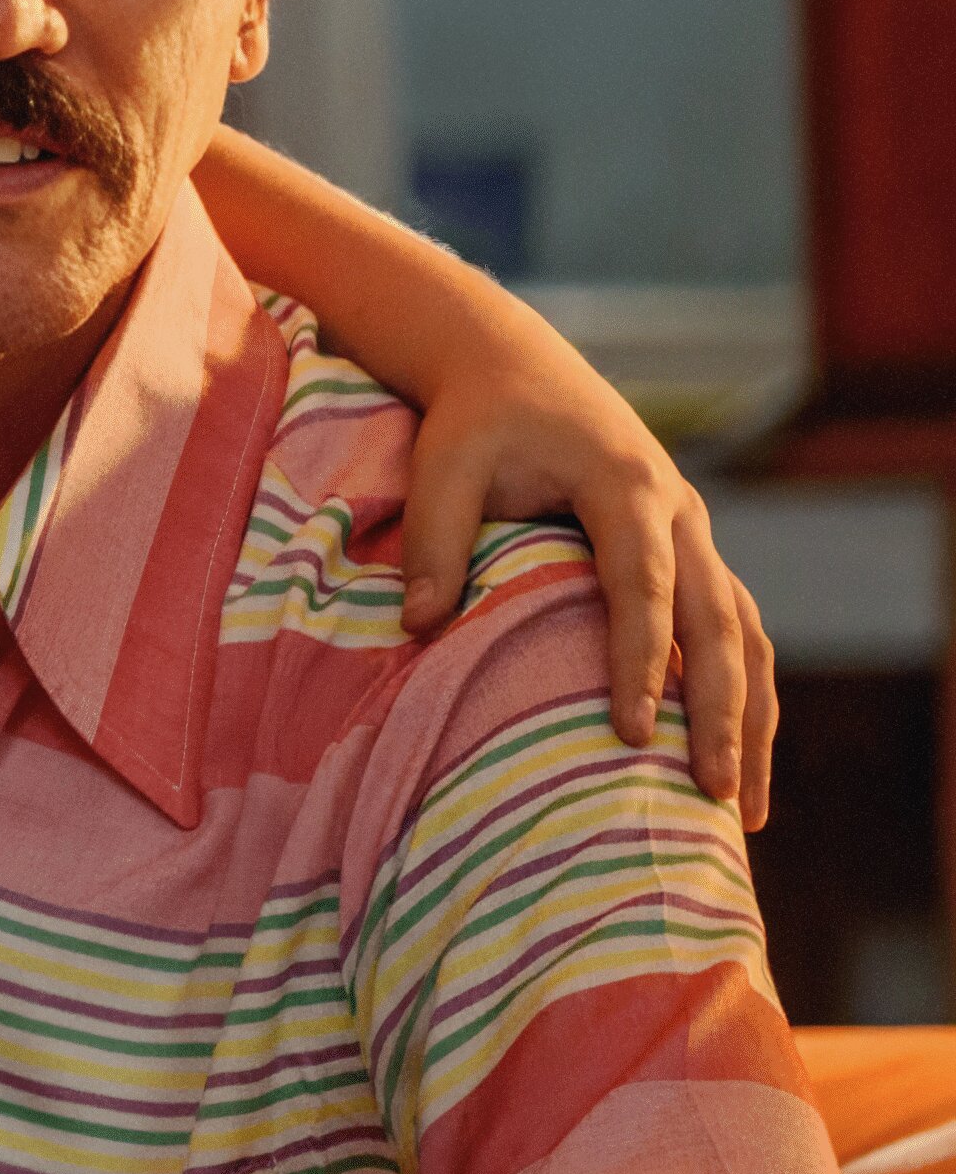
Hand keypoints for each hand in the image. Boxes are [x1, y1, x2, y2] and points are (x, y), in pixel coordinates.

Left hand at [398, 322, 777, 830]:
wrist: (513, 364)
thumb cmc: (475, 418)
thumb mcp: (444, 461)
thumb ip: (437, 538)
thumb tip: (421, 627)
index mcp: (625, 483)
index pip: (641, 584)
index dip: (640, 659)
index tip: (635, 736)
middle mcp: (679, 509)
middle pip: (719, 621)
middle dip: (723, 711)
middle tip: (718, 795)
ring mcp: (694, 530)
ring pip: (746, 631)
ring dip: (752, 715)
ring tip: (748, 808)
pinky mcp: (691, 549)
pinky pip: (735, 626)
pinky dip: (744, 688)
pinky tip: (738, 752)